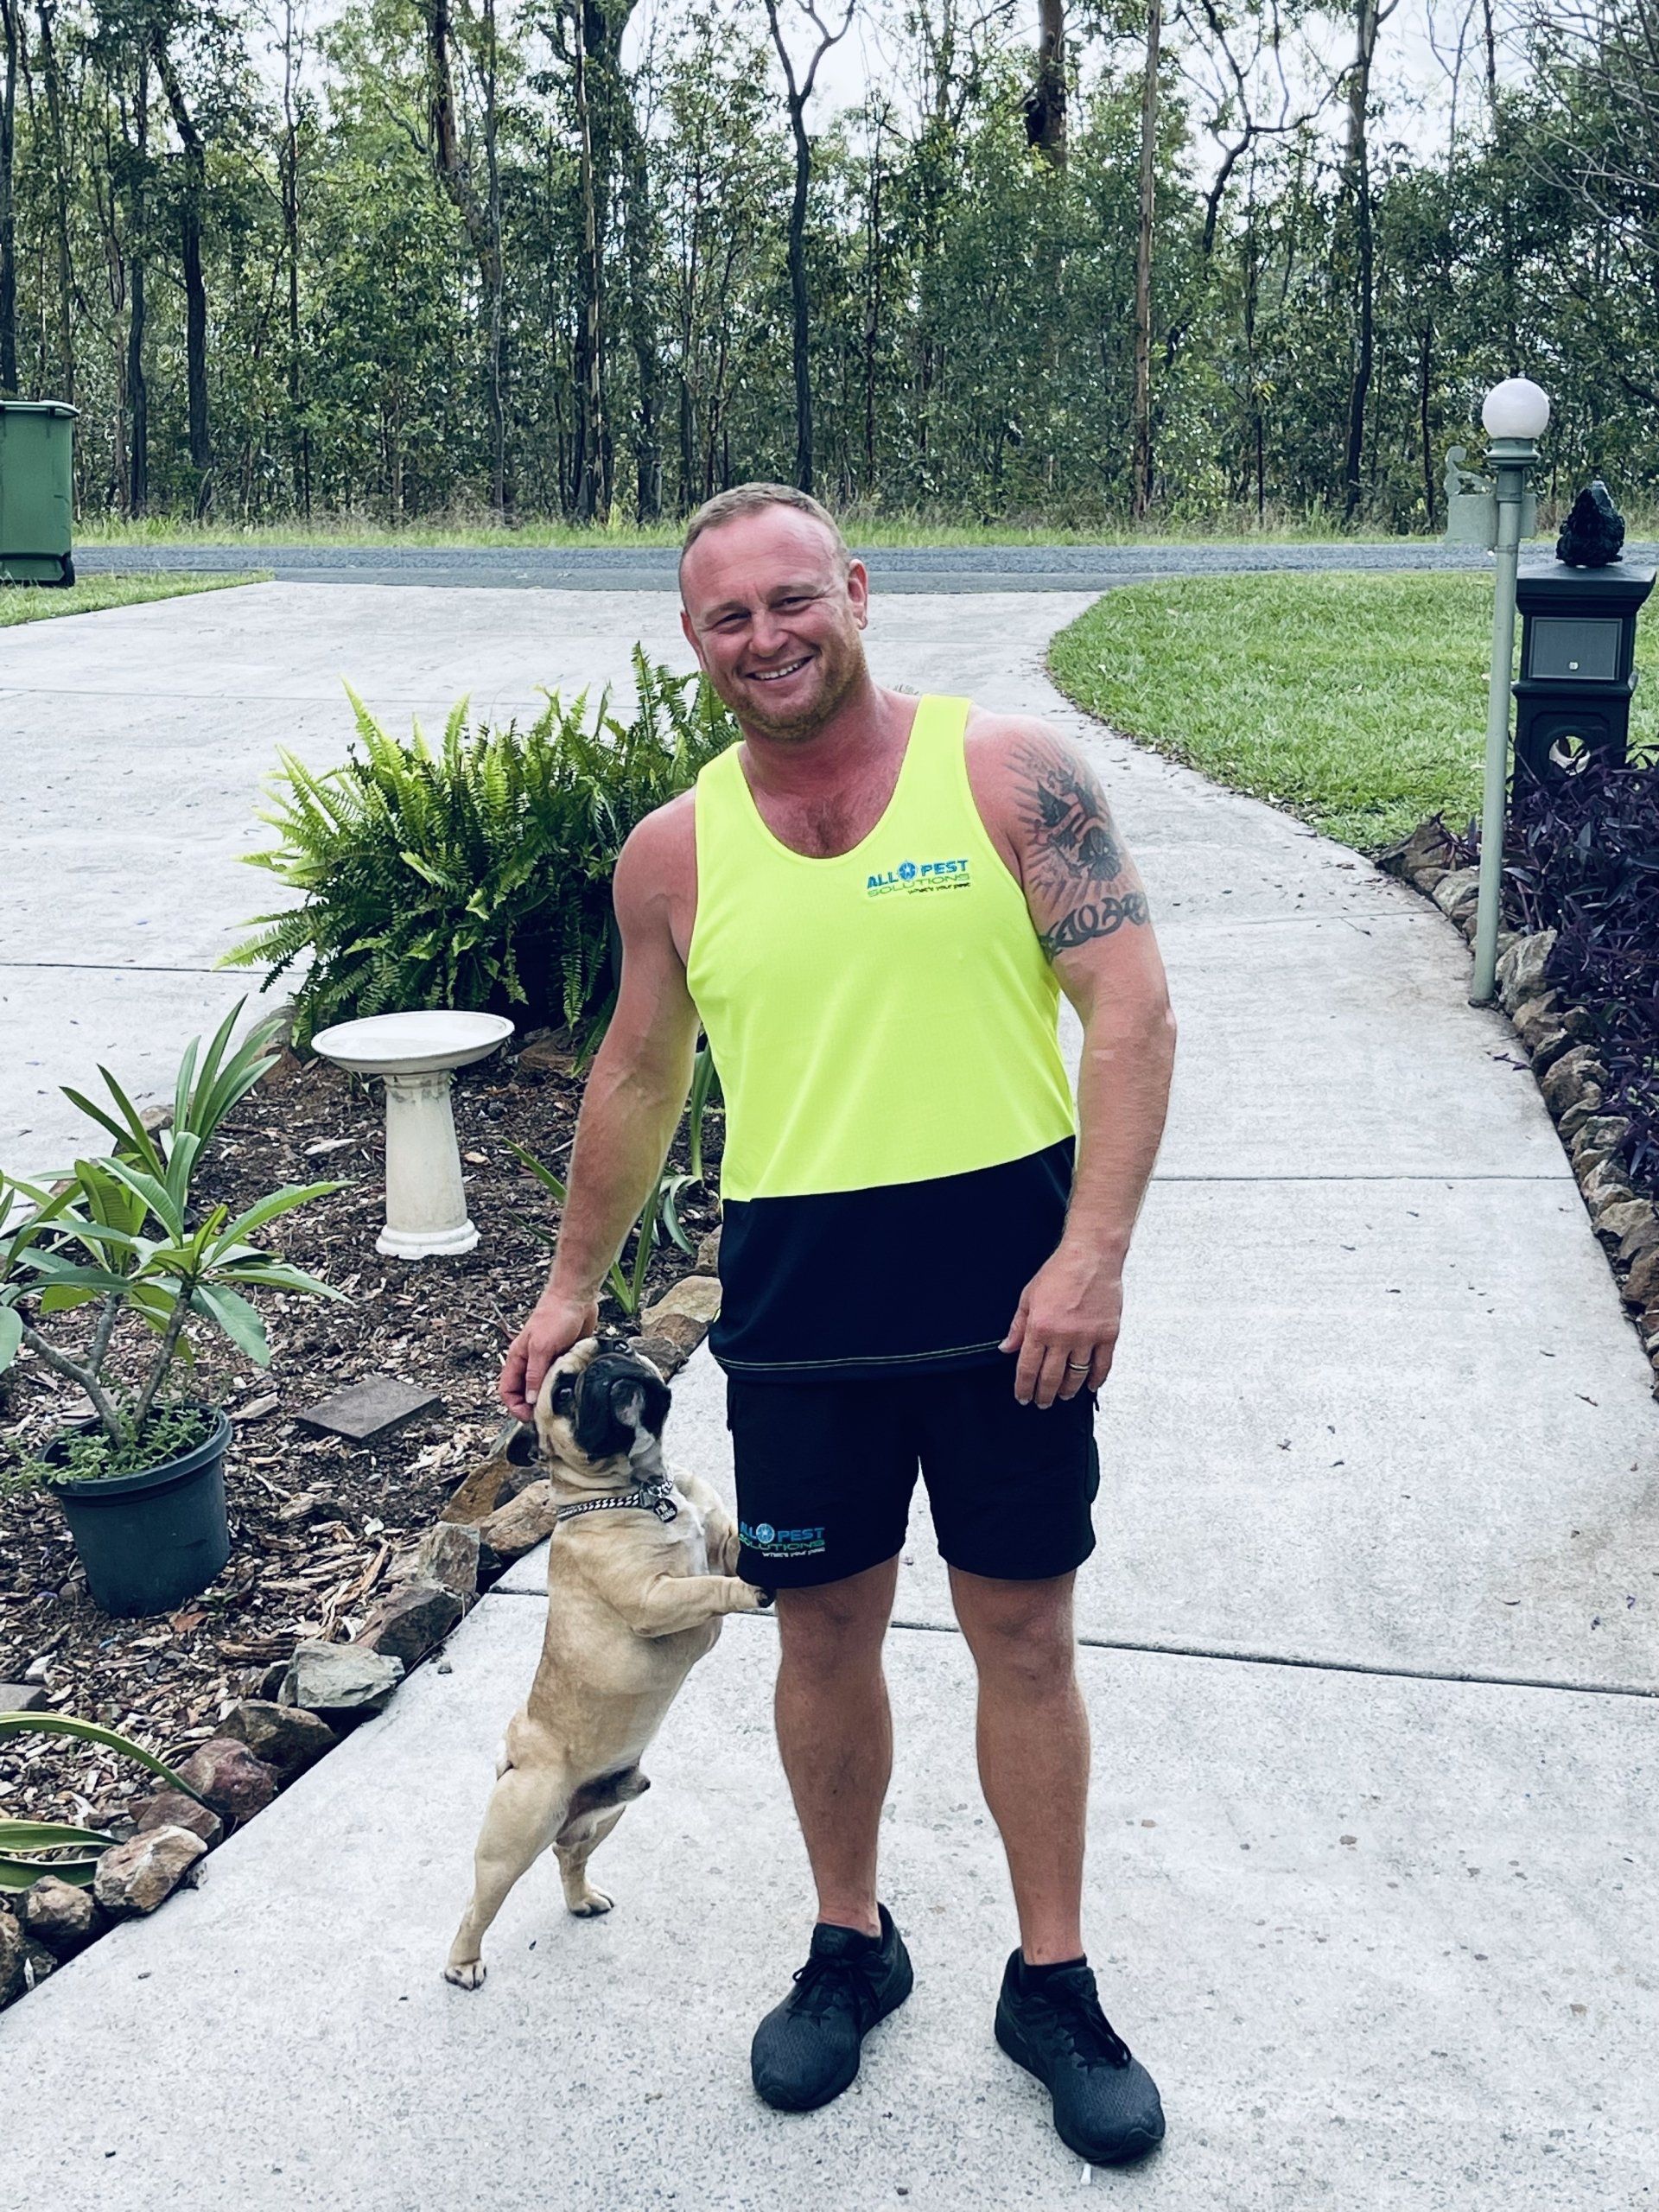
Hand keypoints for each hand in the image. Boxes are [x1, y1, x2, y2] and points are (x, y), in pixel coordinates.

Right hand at [498, 1289, 598, 1422]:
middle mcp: (530, 1362)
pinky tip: (572, 1389)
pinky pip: (560, 1379)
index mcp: (517, 1358)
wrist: (576, 1298)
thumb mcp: (541, 1348)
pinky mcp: (563, 1359)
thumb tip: (530, 1400)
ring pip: (543, 1388)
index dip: (515, 1407)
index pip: (507, 1390)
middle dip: (533, 1406)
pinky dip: (565, 1387)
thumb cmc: (555, 1315)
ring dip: (550, 1397)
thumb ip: (534, 1374)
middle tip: (547, 1416)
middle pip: (525, 1393)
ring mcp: (547, 1361)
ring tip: (560, 1404)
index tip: (529, 1417)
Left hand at [999, 1244, 1122, 1407]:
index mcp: (1040, 1327)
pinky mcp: (1108, 1334)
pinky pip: (1103, 1365)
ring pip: (1077, 1375)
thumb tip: (1006, 1348)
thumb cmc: (1059, 1272)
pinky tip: (1090, 1385)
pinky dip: (1096, 1379)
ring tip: (1063, 1395)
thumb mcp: (1028, 1296)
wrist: (1091, 1256)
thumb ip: (1018, 1326)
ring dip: (1068, 1390)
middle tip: (1042, 1403)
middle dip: (1044, 1394)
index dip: (1024, 1387)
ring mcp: (1088, 1337)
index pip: (1028, 1368)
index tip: (1023, 1397)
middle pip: (1051, 1377)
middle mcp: (1063, 1336)